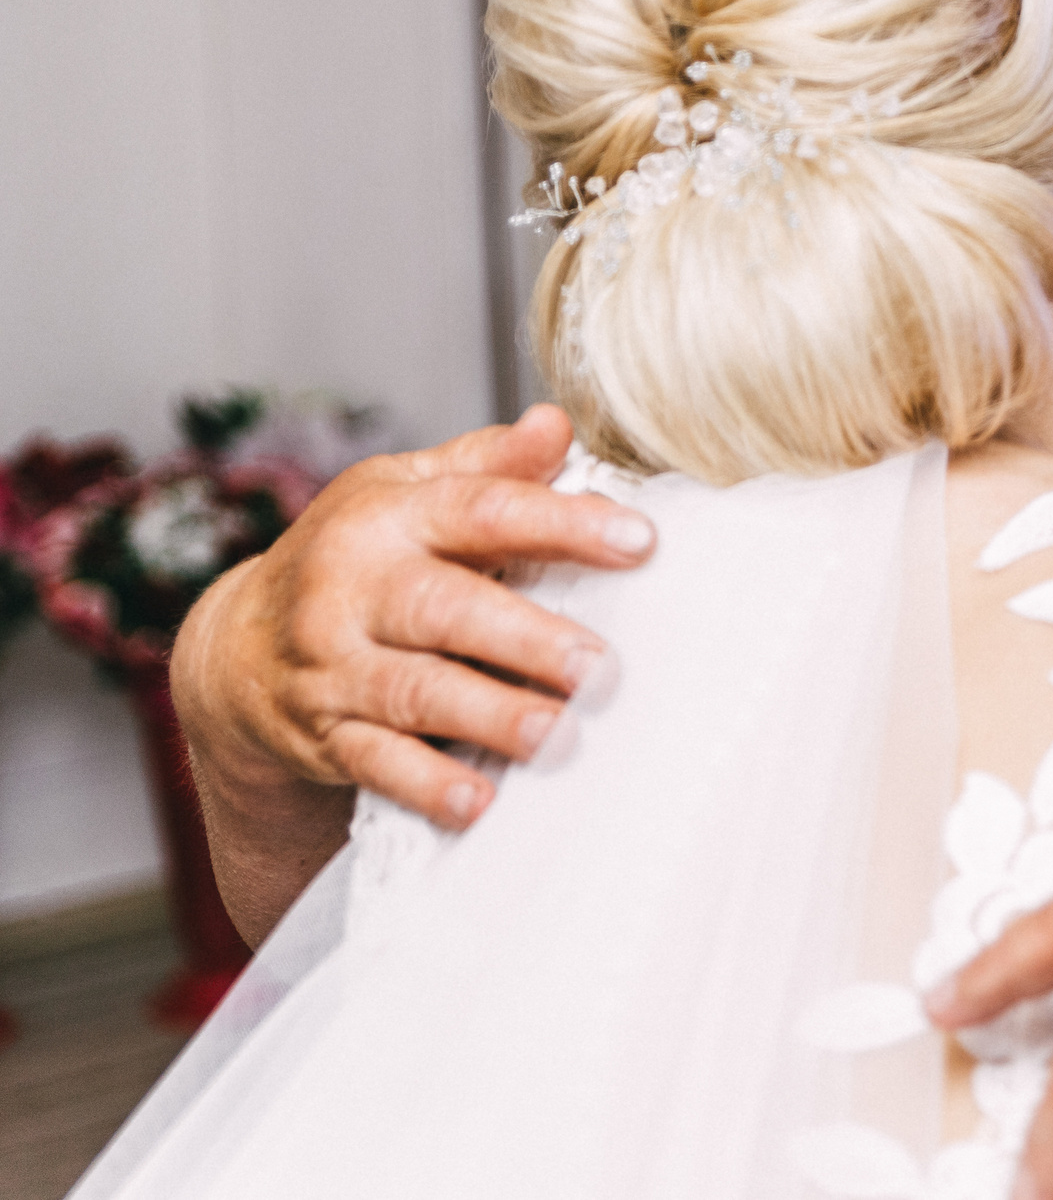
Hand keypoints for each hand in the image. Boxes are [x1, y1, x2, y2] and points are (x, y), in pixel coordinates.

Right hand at [171, 406, 652, 830]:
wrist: (237, 649)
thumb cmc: (358, 557)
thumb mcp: (405, 493)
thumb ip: (488, 465)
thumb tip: (558, 424)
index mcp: (388, 517)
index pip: (482, 511)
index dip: (561, 523)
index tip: (640, 540)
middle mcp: (353, 589)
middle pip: (443, 608)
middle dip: (523, 638)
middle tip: (599, 667)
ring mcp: (333, 666)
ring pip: (413, 691)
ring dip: (488, 715)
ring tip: (557, 734)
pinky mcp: (324, 734)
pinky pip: (376, 763)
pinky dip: (427, 785)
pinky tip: (480, 802)